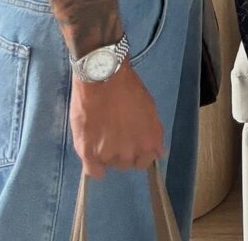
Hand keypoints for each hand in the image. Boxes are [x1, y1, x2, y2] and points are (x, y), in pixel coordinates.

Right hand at [70, 61, 164, 178]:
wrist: (102, 76)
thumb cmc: (128, 88)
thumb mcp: (150, 109)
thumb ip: (154, 133)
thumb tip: (158, 153)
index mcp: (148, 143)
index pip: (145, 161)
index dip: (138, 152)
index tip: (131, 142)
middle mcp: (131, 154)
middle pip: (126, 163)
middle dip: (122, 150)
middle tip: (114, 132)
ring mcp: (109, 155)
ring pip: (109, 163)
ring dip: (106, 153)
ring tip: (101, 132)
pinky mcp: (89, 153)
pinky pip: (92, 171)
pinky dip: (93, 165)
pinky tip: (92, 153)